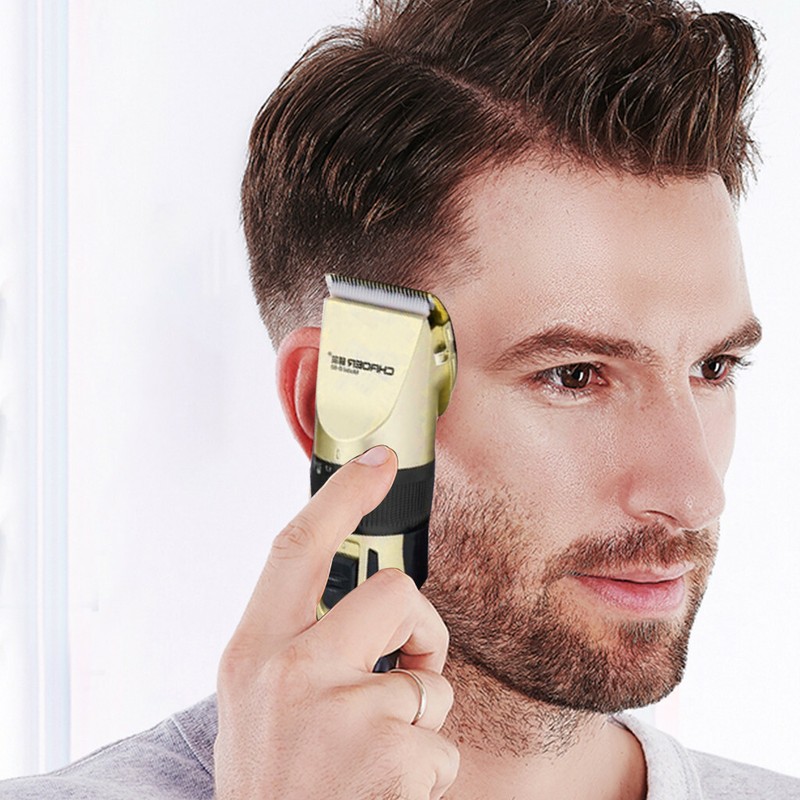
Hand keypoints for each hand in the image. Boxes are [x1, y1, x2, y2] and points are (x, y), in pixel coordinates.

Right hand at [214, 445, 458, 799]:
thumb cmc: (272, 777)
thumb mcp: (257, 698)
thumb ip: (296, 640)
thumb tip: (356, 597)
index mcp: (253, 650)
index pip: (297, 546)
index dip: (343, 495)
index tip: (379, 460)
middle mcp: (292, 671)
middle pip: (396, 593)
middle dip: (420, 629)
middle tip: (408, 666)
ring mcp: (342, 714)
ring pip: (428, 681)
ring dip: (418, 719)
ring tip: (374, 755)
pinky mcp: (390, 758)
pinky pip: (441, 742)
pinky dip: (427, 769)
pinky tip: (385, 790)